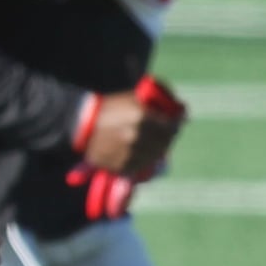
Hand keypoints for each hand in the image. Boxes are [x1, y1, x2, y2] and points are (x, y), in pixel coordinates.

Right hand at [68, 76, 187, 219]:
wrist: (80, 123)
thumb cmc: (110, 107)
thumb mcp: (133, 98)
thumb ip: (158, 103)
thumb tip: (184, 112)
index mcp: (141, 117)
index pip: (171, 127)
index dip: (174, 126)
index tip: (173, 125)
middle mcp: (137, 136)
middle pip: (164, 144)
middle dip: (165, 139)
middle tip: (159, 135)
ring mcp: (128, 153)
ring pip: (154, 158)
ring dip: (153, 152)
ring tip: (145, 144)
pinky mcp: (120, 166)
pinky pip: (140, 167)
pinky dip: (140, 161)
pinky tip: (135, 152)